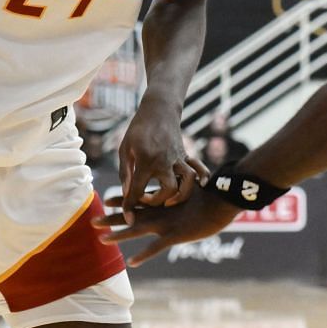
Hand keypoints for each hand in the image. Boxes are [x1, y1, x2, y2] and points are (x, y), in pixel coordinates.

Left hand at [96, 187, 238, 265]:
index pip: (138, 200)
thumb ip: (183, 190)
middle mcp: (160, 211)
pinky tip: (132, 262)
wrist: (224, 199)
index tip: (105, 200)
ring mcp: (166, 223)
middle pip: (131, 215)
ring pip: (137, 230)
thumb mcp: (193, 190)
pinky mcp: (175, 235)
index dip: (121, 200)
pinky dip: (144, 254)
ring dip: (119, 235)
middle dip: (111, 218)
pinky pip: (156, 247)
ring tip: (102, 239)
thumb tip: (181, 186)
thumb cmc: (212, 194)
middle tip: (93, 221)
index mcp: (163, 201)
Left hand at [118, 102, 208, 216]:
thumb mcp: (125, 149)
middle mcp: (164, 161)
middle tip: (147, 200)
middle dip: (158, 202)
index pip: (137, 190)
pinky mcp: (186, 155)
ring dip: (180, 195)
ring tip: (169, 201)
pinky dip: (202, 178)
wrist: (159, 109)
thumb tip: (125, 193)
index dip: (129, 207)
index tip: (127, 218)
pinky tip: (200, 187)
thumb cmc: (138, 129)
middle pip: (167, 190)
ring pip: (187, 182)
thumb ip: (125, 172)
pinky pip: (199, 168)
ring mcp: (178, 158)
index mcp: (145, 161)